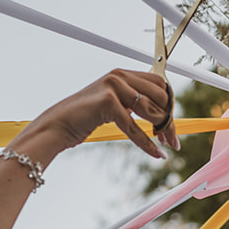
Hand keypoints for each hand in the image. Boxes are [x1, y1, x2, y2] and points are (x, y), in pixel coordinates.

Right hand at [13, 69, 178, 162]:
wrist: (57, 125)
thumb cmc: (84, 118)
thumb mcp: (112, 104)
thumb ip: (132, 101)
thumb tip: (162, 112)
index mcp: (122, 73)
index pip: (159, 84)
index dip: (170, 105)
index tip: (172, 125)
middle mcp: (119, 76)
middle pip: (161, 96)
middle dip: (170, 120)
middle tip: (172, 140)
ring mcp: (113, 87)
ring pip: (152, 111)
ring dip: (162, 131)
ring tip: (165, 146)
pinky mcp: (108, 103)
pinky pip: (136, 128)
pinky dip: (148, 144)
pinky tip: (157, 154)